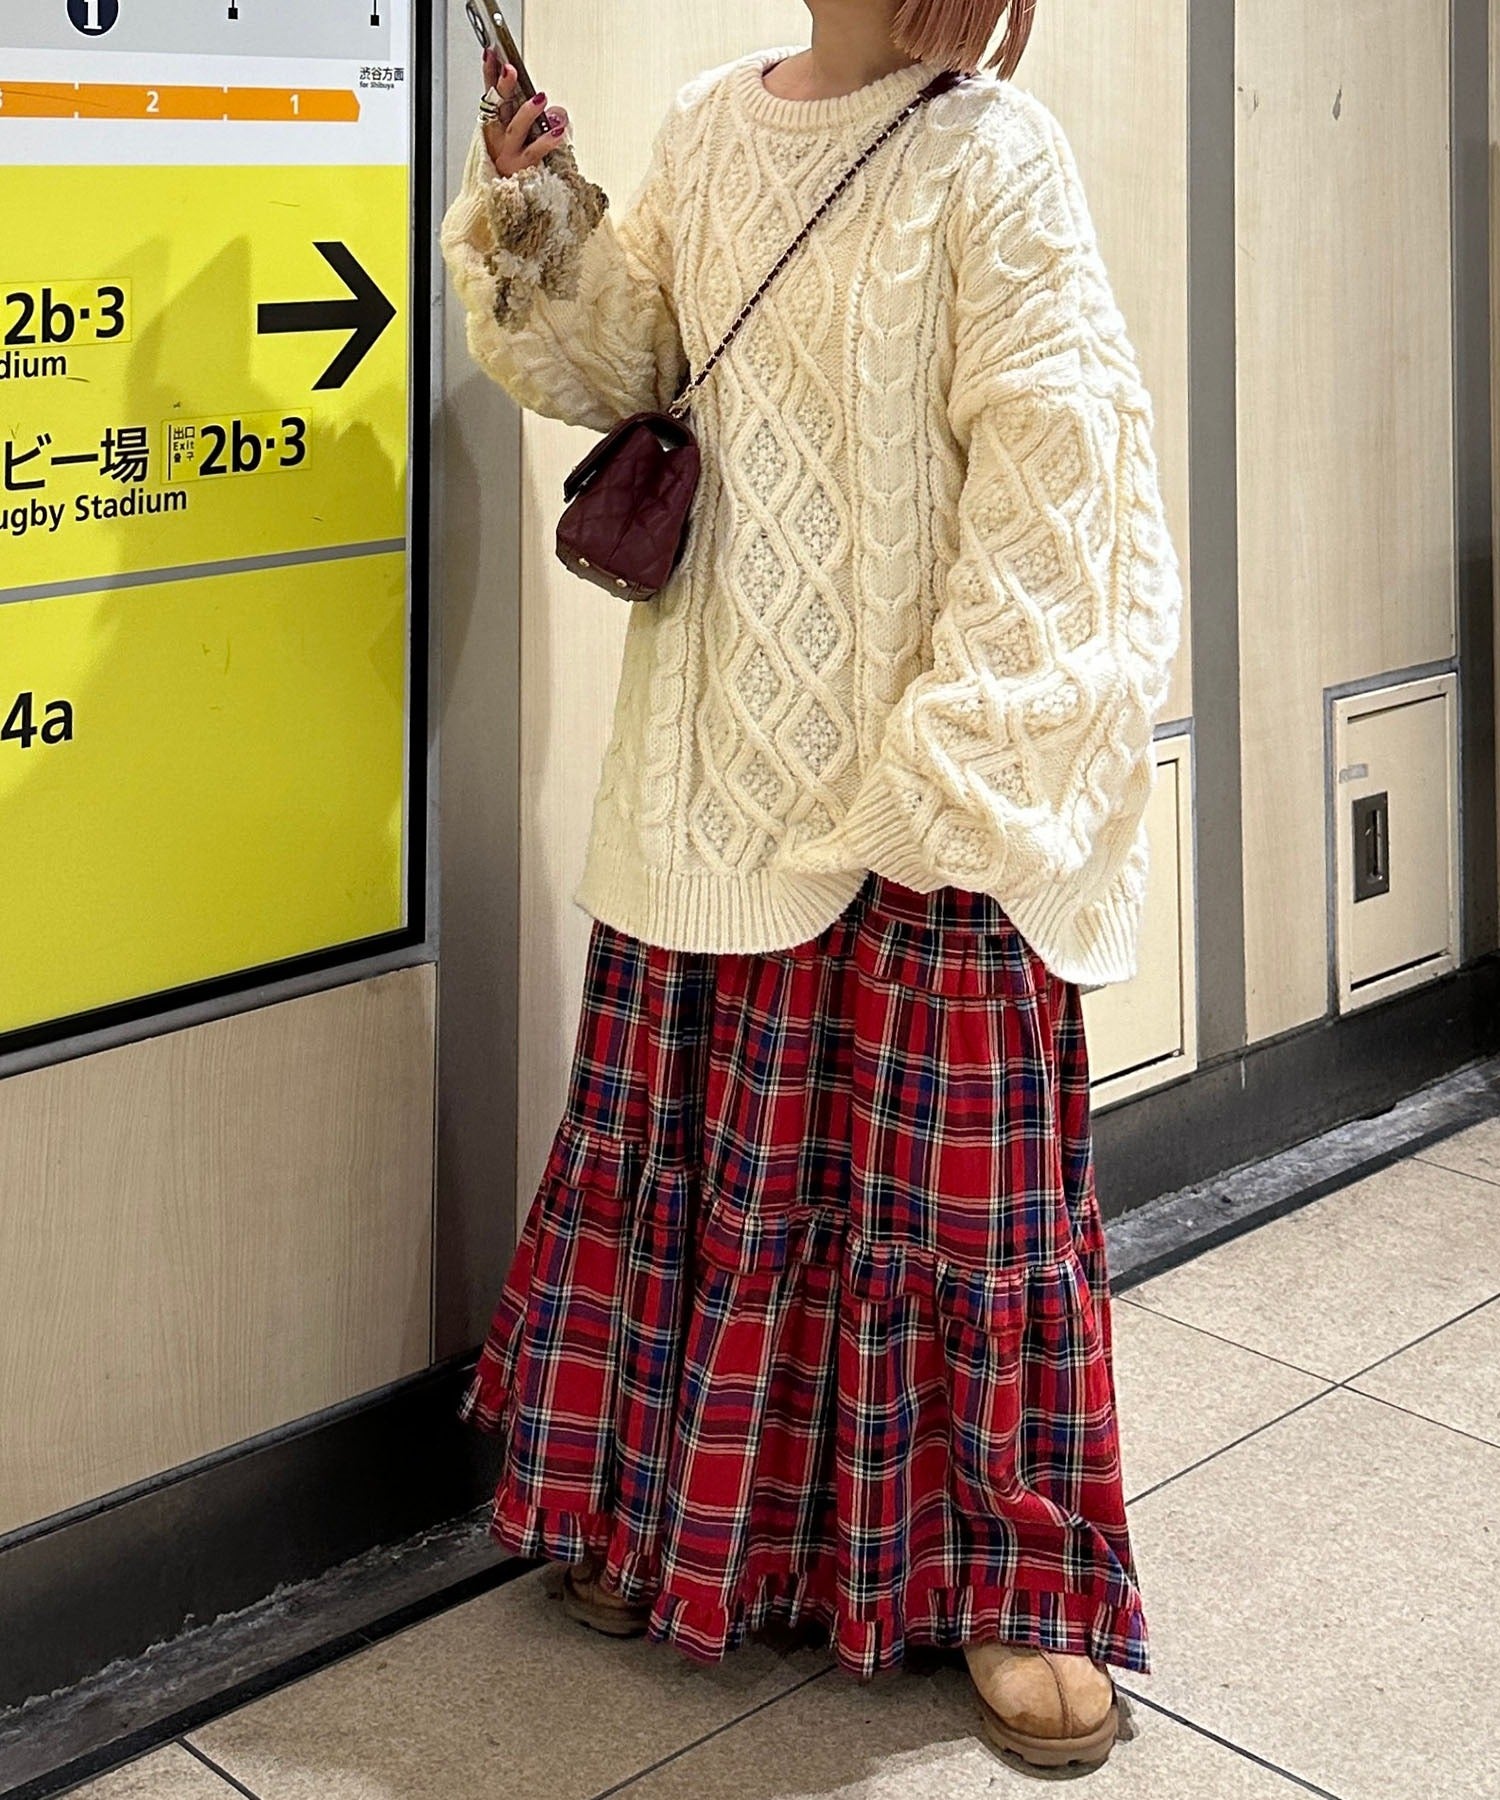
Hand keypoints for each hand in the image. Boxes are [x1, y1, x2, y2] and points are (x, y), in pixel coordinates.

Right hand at [481, 45, 569, 176]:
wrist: (515, 207)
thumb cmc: (522, 167)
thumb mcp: (528, 138)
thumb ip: (543, 121)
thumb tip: (556, 112)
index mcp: (495, 126)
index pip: (490, 94)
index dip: (490, 74)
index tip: (491, 54)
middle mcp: (499, 138)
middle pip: (499, 107)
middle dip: (503, 86)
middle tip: (509, 69)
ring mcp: (509, 154)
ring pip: (516, 129)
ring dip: (527, 111)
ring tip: (540, 98)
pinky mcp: (522, 169)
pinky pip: (535, 152)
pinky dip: (547, 140)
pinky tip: (559, 131)